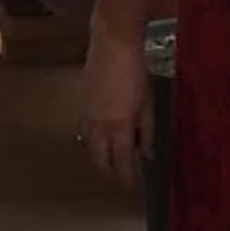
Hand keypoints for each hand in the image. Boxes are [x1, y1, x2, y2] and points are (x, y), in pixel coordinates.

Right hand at [80, 28, 153, 189]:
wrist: (112, 44)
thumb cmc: (135, 71)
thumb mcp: (148, 102)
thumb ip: (147, 130)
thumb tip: (148, 152)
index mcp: (118, 127)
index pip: (122, 162)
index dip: (127, 177)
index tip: (133, 186)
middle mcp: (99, 125)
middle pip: (99, 159)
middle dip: (110, 170)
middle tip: (122, 174)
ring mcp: (86, 114)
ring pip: (90, 145)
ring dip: (101, 154)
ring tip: (113, 155)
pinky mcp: (80, 103)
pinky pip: (85, 129)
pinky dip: (94, 137)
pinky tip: (104, 133)